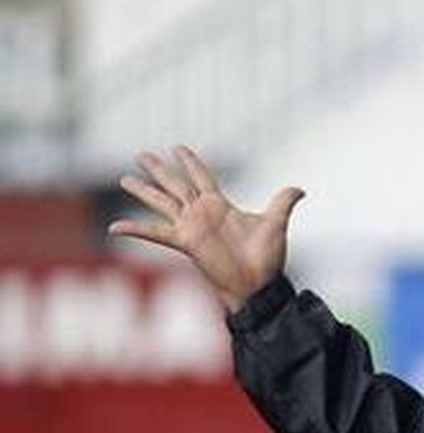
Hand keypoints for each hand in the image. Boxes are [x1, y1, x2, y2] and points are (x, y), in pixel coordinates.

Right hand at [108, 146, 304, 311]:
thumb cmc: (267, 258)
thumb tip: (300, 188)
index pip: (202, 177)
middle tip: (140, 153)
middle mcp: (202, 213)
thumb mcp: (275, 223)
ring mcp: (191, 227)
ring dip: (143, 190)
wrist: (259, 284)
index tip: (177, 147)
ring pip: (162, 202)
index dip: (190, 162)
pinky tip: (114, 228)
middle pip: (175, 184)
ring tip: (124, 178)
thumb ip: (283, 202)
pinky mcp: (185, 243)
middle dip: (159, 169)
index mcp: (221, 205)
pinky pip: (155, 233)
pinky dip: (135, 229)